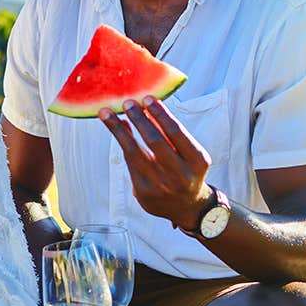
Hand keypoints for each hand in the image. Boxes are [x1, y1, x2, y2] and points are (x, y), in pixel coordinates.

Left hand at [98, 96, 213, 229]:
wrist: (187, 207)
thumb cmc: (186, 170)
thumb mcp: (189, 153)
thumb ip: (170, 133)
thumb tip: (144, 107)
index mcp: (197, 161)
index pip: (176, 132)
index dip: (160, 114)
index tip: (147, 98)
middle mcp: (181, 175)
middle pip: (155, 141)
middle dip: (139, 119)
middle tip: (127, 102)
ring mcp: (161, 186)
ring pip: (135, 152)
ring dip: (119, 129)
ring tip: (107, 113)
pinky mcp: (144, 193)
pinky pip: (129, 162)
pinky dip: (122, 143)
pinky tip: (116, 129)